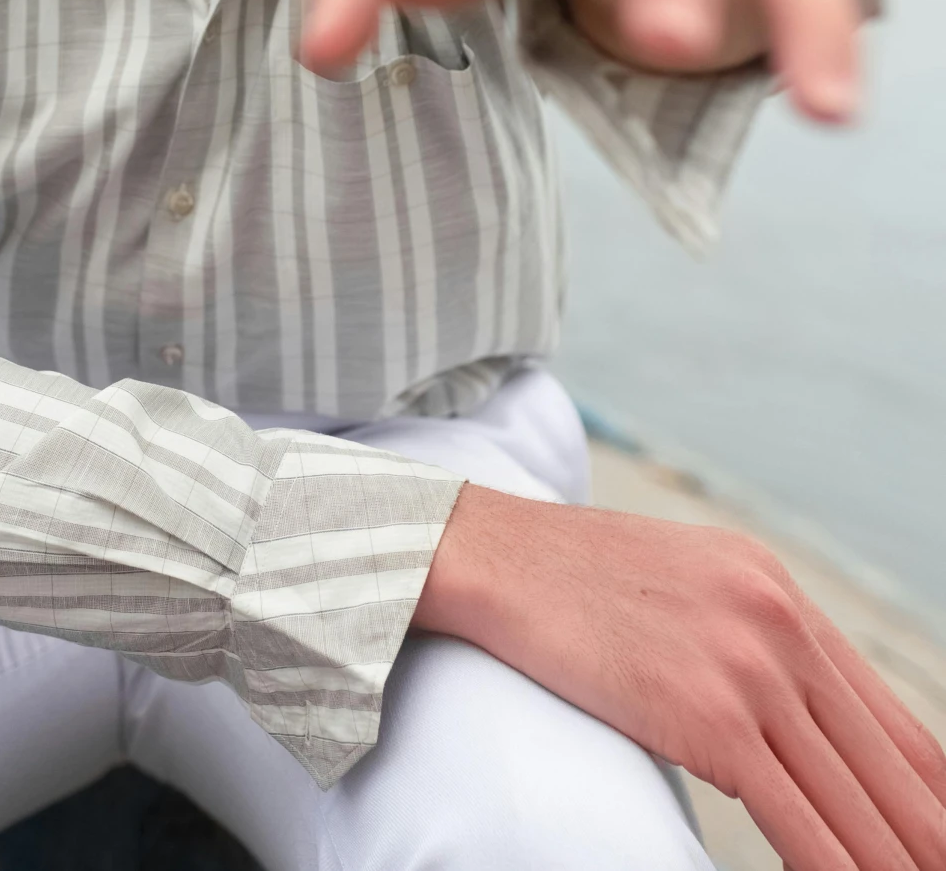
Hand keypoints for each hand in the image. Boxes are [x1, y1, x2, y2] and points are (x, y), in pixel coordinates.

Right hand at [413, 486, 945, 869]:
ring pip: (857, 806)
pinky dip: (834, 870)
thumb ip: (746, 644)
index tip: (939, 839)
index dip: (934, 797)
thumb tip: (793, 732)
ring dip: (894, 864)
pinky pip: (798, 822)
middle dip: (926, 839)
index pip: (899, 724)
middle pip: (894, 770)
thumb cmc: (569, 579)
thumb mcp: (684, 586)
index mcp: (780, 593)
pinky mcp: (708, 717)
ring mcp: (750, 669)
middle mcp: (781, 624)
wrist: (491, 554)